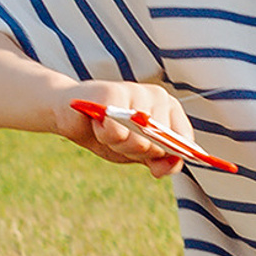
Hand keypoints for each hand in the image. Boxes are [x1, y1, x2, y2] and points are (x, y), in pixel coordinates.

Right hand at [57, 81, 194, 177]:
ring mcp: (137, 91)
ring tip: (106, 128)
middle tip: (118, 137)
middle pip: (159, 145)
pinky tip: (97, 123)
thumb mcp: (138, 152)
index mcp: (170, 109)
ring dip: (118, 145)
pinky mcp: (112, 92)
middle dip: (135, 151)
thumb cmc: (109, 132)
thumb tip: (170, 165)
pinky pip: (117, 131)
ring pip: (139, 140)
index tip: (144, 153)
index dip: (164, 156)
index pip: (183, 140)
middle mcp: (158, 96)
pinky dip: (104, 135)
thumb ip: (160, 161)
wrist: (71, 116)